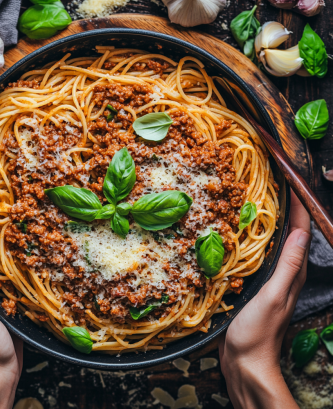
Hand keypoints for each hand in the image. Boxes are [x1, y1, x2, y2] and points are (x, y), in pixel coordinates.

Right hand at [219, 191, 310, 408]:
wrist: (244, 361)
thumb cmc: (258, 331)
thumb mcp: (273, 295)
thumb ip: (288, 265)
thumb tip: (302, 233)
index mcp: (294, 272)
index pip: (301, 232)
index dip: (297, 206)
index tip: (288, 182)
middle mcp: (286, 273)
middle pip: (291, 234)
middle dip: (285, 208)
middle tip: (271, 186)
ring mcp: (271, 279)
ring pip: (275, 242)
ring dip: (270, 221)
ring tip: (257, 202)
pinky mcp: (256, 285)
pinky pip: (260, 254)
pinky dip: (256, 239)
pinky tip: (242, 233)